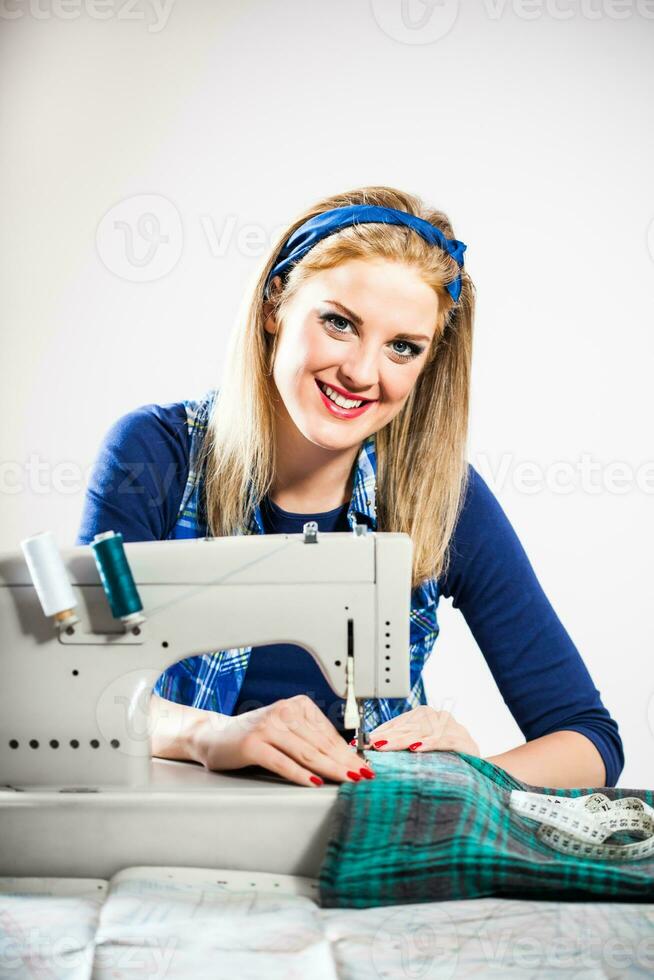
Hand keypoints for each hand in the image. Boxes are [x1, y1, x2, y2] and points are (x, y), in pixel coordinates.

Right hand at [189, 694, 374, 787]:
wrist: (214, 736)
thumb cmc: (254, 737)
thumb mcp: (285, 731)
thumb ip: (310, 739)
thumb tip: (346, 758)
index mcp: (296, 705)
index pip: (328, 734)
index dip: (349, 753)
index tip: (365, 767)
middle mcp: (283, 711)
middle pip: (321, 744)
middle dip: (346, 763)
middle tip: (365, 777)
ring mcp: (267, 727)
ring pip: (307, 753)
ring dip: (331, 769)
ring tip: (349, 780)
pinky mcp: (253, 744)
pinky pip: (283, 762)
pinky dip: (301, 774)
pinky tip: (315, 783)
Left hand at [365, 705, 478, 755]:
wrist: (482, 771)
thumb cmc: (449, 761)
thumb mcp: (423, 750)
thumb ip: (404, 744)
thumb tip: (374, 744)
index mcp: (428, 716)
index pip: (400, 722)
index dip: (382, 730)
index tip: (364, 740)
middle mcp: (440, 717)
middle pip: (409, 726)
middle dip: (387, 736)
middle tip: (370, 744)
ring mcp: (454, 728)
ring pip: (423, 731)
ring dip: (402, 739)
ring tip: (385, 746)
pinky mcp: (465, 741)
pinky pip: (445, 740)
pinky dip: (430, 743)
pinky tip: (417, 748)